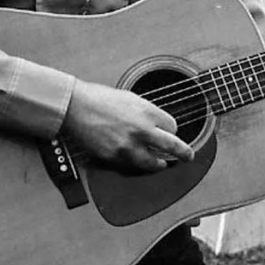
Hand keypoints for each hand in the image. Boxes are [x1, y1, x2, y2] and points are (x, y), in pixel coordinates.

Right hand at [61, 80, 194, 170]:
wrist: (75, 106)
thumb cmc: (101, 99)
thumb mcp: (132, 99)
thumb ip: (148, 113)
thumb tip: (158, 124)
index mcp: (148, 112)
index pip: (173, 127)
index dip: (171, 130)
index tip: (170, 132)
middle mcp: (142, 130)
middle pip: (172, 146)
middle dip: (184, 153)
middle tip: (188, 157)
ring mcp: (128, 145)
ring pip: (153, 163)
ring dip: (159, 164)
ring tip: (162, 164)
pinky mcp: (113, 156)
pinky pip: (131, 166)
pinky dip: (136, 165)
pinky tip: (137, 162)